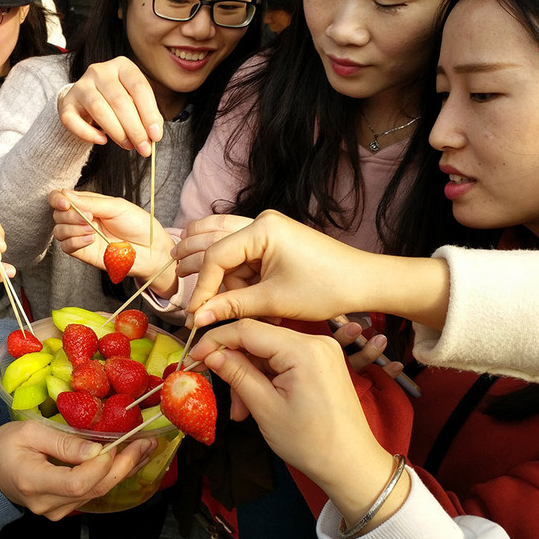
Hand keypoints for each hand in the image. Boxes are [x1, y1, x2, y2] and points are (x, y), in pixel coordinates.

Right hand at [0, 420, 156, 519]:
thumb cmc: (4, 446)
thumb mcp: (28, 432)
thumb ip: (62, 443)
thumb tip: (97, 450)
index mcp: (34, 482)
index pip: (76, 483)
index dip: (100, 466)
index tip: (115, 444)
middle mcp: (47, 504)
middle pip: (93, 490)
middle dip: (124, 465)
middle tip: (146, 442)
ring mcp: (55, 511)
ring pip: (97, 494)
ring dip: (124, 470)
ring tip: (145, 448)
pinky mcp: (62, 510)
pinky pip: (91, 495)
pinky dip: (111, 476)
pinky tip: (127, 460)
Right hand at [49, 190, 175, 294]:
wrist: (151, 249)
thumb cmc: (138, 224)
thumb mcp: (116, 206)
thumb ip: (91, 201)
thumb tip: (66, 195)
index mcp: (88, 203)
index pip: (62, 197)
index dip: (57, 199)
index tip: (64, 203)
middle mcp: (81, 218)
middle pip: (57, 214)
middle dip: (70, 215)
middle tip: (89, 217)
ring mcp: (81, 235)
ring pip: (59, 230)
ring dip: (72, 229)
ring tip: (92, 230)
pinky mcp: (83, 252)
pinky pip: (66, 247)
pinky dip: (75, 242)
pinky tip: (90, 240)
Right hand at [57, 57, 162, 156]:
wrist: (86, 102)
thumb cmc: (117, 103)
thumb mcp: (135, 103)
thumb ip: (146, 116)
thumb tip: (153, 135)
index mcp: (122, 66)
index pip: (139, 88)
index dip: (149, 114)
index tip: (156, 136)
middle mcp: (100, 71)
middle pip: (119, 100)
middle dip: (134, 128)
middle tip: (143, 148)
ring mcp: (81, 85)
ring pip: (99, 109)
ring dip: (116, 132)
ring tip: (127, 146)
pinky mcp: (67, 103)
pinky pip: (73, 120)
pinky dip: (88, 134)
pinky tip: (102, 141)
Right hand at [186, 210, 379, 327]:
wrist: (364, 282)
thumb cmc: (325, 288)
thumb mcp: (273, 300)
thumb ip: (231, 306)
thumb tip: (197, 317)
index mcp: (263, 229)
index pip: (216, 255)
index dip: (202, 286)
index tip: (194, 312)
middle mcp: (262, 221)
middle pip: (213, 236)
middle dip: (193, 259)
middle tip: (173, 277)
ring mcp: (268, 228)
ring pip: (224, 239)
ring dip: (208, 260)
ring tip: (182, 270)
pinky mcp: (274, 238)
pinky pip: (240, 247)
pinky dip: (228, 264)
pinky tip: (215, 276)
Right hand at [191, 319, 402, 524]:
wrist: (352, 465)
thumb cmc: (310, 442)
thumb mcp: (265, 408)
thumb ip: (236, 374)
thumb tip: (210, 354)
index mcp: (303, 349)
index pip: (248, 329)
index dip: (216, 341)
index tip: (193, 357)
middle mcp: (315, 341)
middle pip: (258, 340)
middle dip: (235, 366)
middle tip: (223, 397)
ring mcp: (321, 350)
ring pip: (269, 352)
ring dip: (249, 376)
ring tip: (242, 411)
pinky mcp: (322, 361)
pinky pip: (284, 360)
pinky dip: (266, 377)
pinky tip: (258, 401)